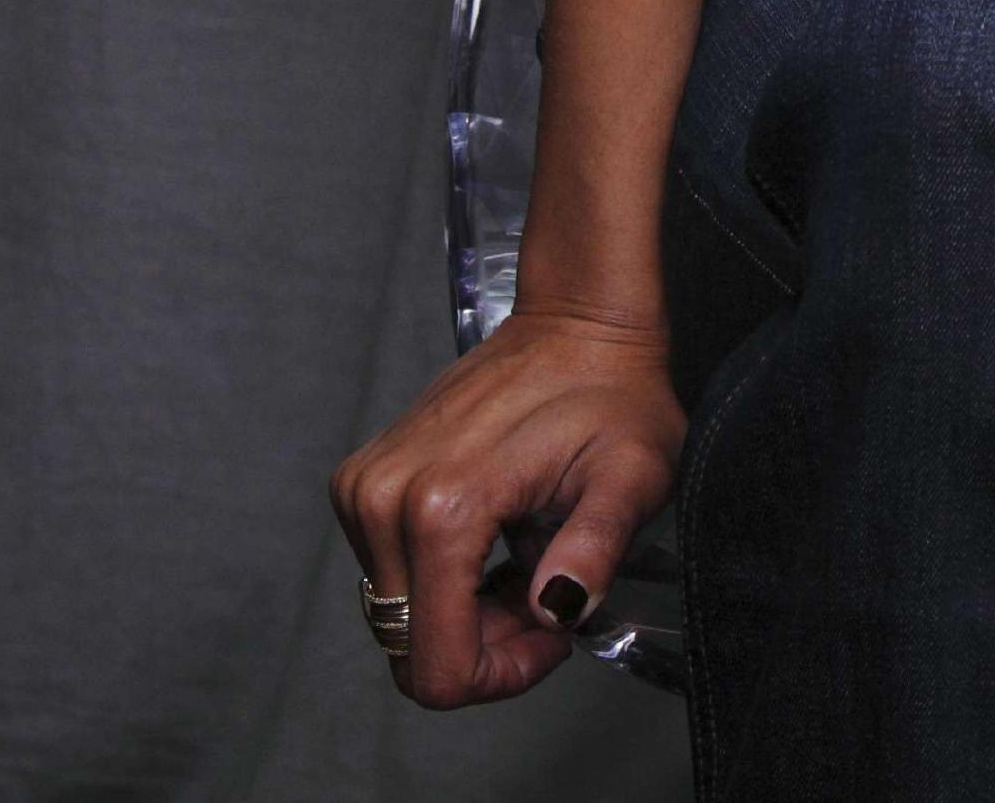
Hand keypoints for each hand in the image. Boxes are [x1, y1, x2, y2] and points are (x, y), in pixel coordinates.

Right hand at [329, 303, 683, 706]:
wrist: (577, 321)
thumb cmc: (612, 394)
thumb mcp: (632, 475)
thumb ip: (596, 547)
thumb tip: (559, 608)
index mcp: (442, 507)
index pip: (436, 670)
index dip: (501, 674)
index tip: (552, 628)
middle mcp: (384, 499)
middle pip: (412, 649)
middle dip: (484, 643)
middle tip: (546, 586)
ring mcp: (365, 487)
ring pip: (400, 617)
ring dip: (464, 611)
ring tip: (525, 555)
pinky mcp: (362, 480)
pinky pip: (389, 575)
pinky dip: (441, 579)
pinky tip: (493, 538)